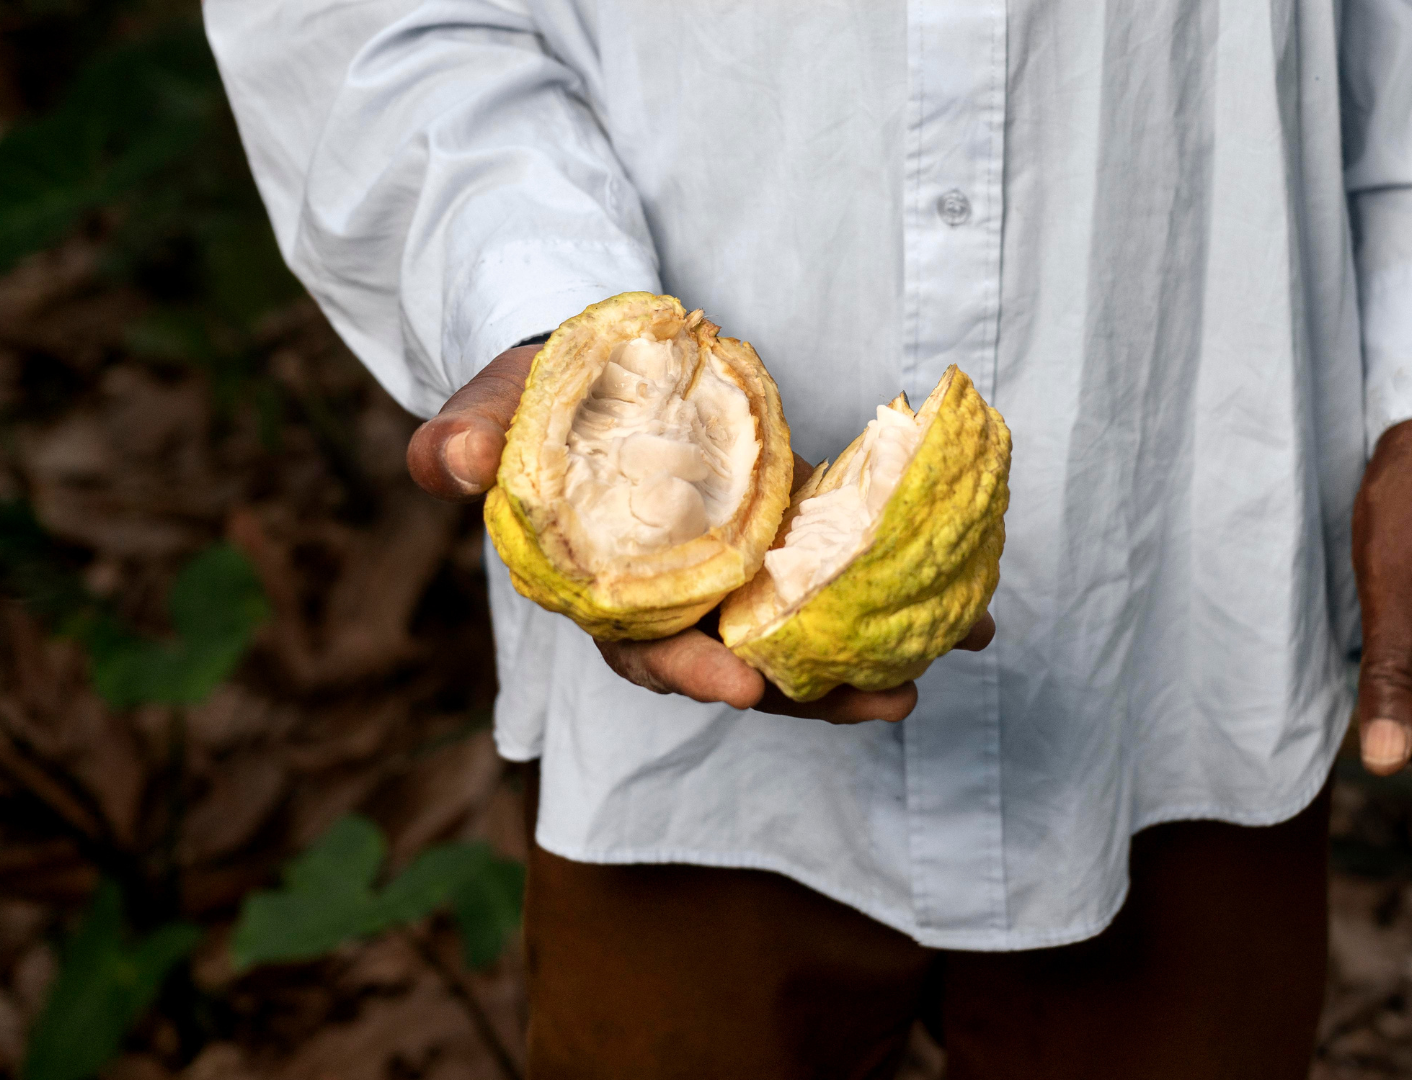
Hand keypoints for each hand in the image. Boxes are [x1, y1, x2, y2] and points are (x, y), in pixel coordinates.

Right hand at [406, 345, 994, 723]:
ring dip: (874, 655)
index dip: (688, 672)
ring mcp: (733, 577)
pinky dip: (897, 591)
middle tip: (888, 701)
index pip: (644, 651)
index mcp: (606, 592)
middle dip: (814, 694)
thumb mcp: (492, 406)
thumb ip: (467, 436)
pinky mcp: (779, 541)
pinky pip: (838, 576)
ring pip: (802, 636)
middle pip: (746, 665)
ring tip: (952, 653)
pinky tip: (966, 603)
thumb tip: (445, 459)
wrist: (583, 368)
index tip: (740, 683)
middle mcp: (677, 599)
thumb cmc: (534, 400)